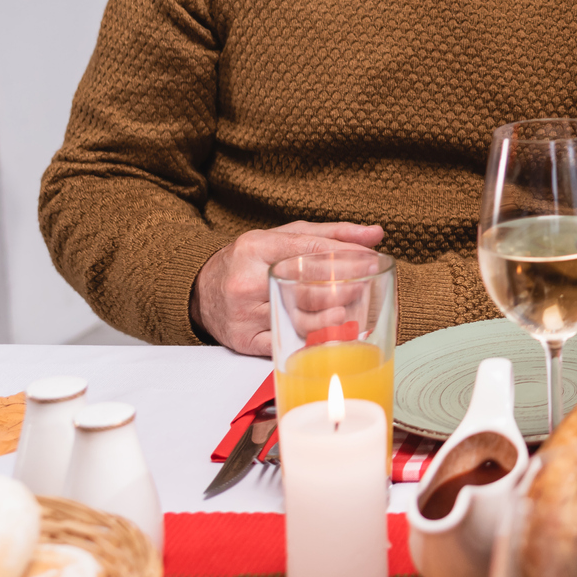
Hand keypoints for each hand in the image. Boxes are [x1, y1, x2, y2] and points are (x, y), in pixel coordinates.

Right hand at [190, 221, 383, 354]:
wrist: (200, 290)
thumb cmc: (249, 261)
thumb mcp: (284, 237)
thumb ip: (331, 234)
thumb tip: (375, 235)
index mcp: (256, 247)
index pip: (309, 249)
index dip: (346, 255)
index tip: (373, 260)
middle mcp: (247, 280)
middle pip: (305, 285)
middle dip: (343, 286)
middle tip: (367, 285)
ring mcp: (244, 313)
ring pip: (298, 318)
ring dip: (332, 317)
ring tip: (352, 311)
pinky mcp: (244, 340)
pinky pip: (285, 342)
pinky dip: (312, 340)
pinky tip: (332, 334)